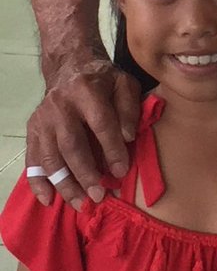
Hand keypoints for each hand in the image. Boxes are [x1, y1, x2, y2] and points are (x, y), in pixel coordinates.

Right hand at [25, 57, 139, 210]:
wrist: (70, 67)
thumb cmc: (103, 80)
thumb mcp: (124, 84)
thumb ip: (128, 108)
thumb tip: (127, 137)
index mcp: (86, 91)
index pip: (100, 123)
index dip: (111, 149)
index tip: (121, 170)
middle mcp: (60, 106)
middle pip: (71, 144)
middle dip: (85, 173)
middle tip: (99, 195)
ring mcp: (42, 120)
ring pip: (51, 157)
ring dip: (64, 183)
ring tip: (80, 203)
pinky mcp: (32, 131)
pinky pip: (33, 160)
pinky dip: (38, 182)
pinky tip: (48, 199)